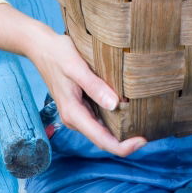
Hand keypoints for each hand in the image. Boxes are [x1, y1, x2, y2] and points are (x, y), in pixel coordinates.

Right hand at [0, 3, 147, 154]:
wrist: (41, 46)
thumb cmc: (59, 54)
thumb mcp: (77, 68)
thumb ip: (95, 87)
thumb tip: (115, 105)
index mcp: (73, 113)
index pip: (101, 140)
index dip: (123, 146)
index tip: (144, 140)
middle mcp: (74, 118)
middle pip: (103, 139)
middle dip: (125, 141)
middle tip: (150, 132)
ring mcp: (77, 112)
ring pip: (101, 129)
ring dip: (120, 131)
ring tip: (143, 123)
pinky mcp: (79, 104)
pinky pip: (99, 118)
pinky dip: (113, 119)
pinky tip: (128, 110)